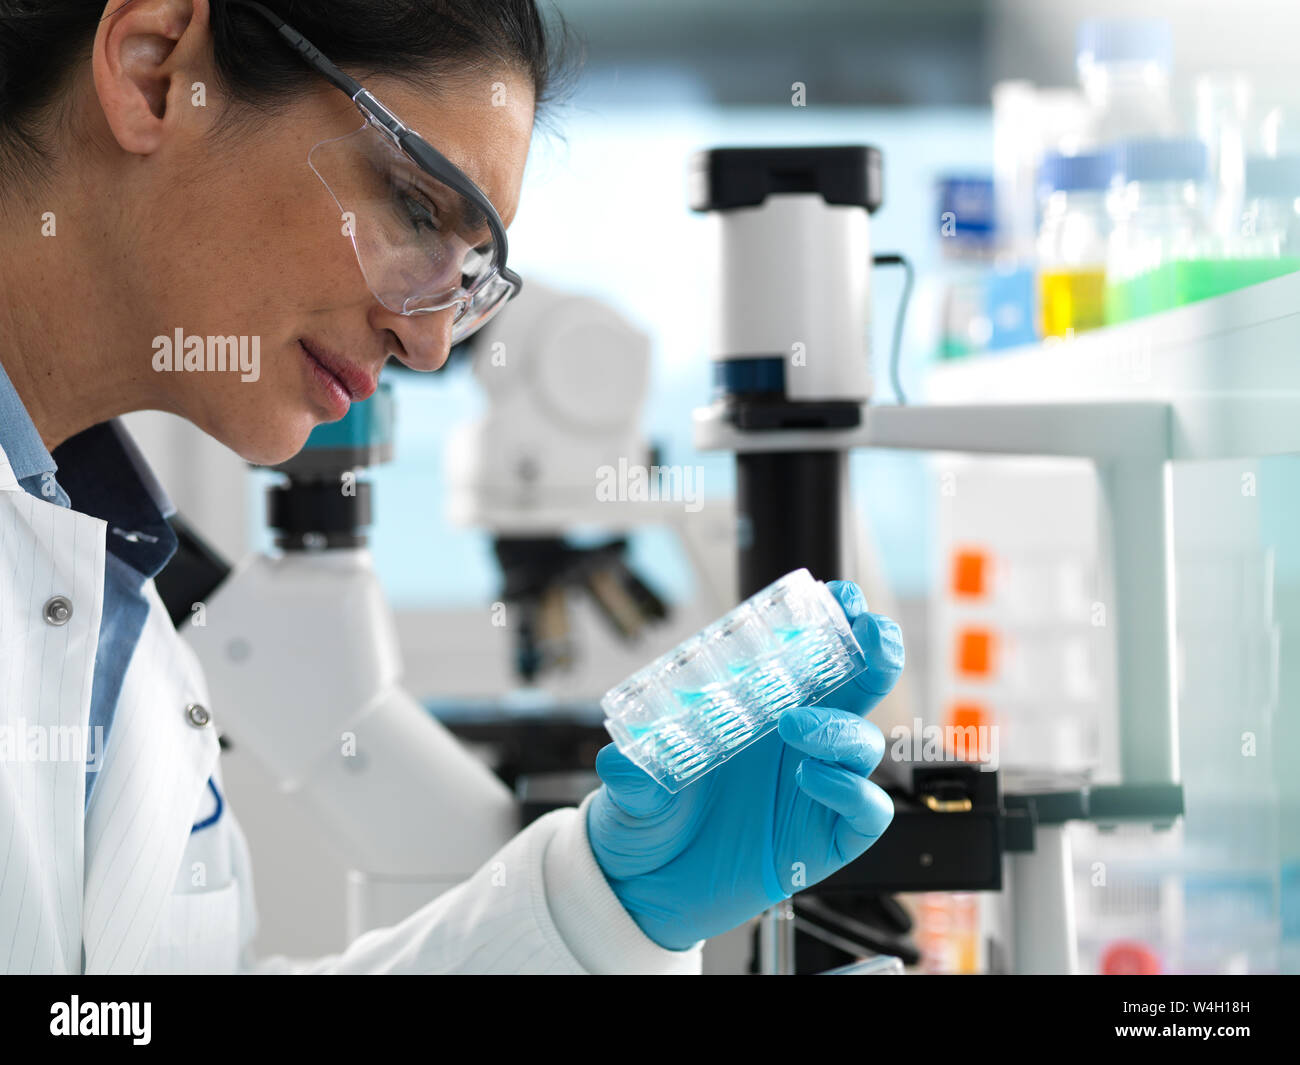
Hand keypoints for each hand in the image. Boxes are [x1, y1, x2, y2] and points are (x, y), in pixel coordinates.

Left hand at [587, 580, 903, 949]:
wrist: (644, 891)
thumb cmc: (645, 821)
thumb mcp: (630, 790)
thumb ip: (634, 775)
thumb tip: (622, 757)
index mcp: (758, 710)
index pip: (810, 657)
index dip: (833, 623)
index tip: (838, 597)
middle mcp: (797, 741)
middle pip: (860, 688)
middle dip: (877, 653)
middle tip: (870, 633)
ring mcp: (817, 789)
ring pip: (865, 743)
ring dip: (841, 726)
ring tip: (795, 727)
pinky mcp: (826, 839)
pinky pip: (867, 809)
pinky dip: (850, 790)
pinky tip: (811, 779)